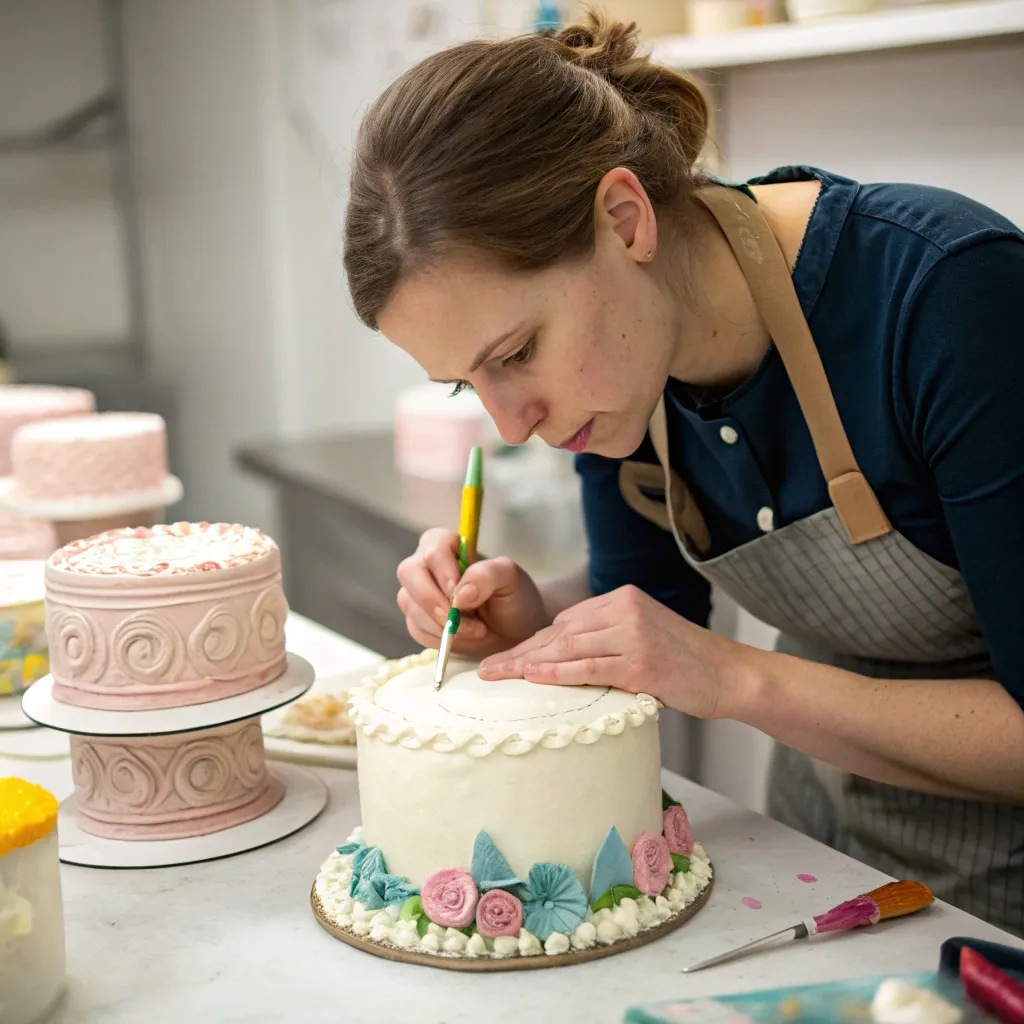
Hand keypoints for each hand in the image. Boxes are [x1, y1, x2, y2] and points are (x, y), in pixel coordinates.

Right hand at [396, 528, 550, 658]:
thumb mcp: (511, 580)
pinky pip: (416, 629)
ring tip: (476, 630)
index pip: (432, 550)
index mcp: (446, 545)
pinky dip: (440, 638)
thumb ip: (487, 575)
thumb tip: (460, 594)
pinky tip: (463, 636)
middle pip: (409, 573)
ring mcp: (417, 593)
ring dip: (443, 624)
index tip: (463, 597)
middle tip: (461, 620)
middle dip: (435, 602)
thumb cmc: (512, 598)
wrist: (513, 630)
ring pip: (411, 605)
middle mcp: (426, 565)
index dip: (444, 574)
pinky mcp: (417, 619)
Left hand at [477, 584, 751, 719]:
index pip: (565, 621)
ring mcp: (633, 633)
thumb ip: (606, 639)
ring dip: (528, 664)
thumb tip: (562, 655)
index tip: (507, 659)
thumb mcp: (643, 636)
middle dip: (520, 653)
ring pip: (568, 648)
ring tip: (497, 676)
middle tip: (488, 669)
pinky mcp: (641, 661)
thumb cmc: (685, 663)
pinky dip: (558, 673)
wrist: (730, 674)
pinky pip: (590, 666)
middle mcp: (624, 609)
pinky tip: (533, 678)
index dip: (533, 643)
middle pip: (559, 632)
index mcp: (621, 599)